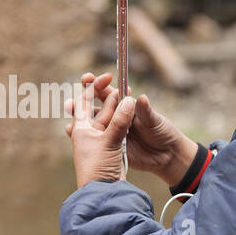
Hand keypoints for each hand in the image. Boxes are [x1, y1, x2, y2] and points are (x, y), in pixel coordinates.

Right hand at [64, 72, 194, 184]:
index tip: (88, 78)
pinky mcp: (111, 146)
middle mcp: (116, 117)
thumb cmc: (163, 133)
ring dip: (78, 118)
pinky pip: (94, 140)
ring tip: (68, 115)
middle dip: (81, 102)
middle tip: (71, 102)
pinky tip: (70, 132)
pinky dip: (81, 135)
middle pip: (95, 107)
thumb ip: (146, 111)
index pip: (108, 93)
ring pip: (92, 123)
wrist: (167, 156)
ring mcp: (112, 132)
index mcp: (125, 106)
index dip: (97, 85)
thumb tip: (140, 98)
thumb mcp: (155, 121)